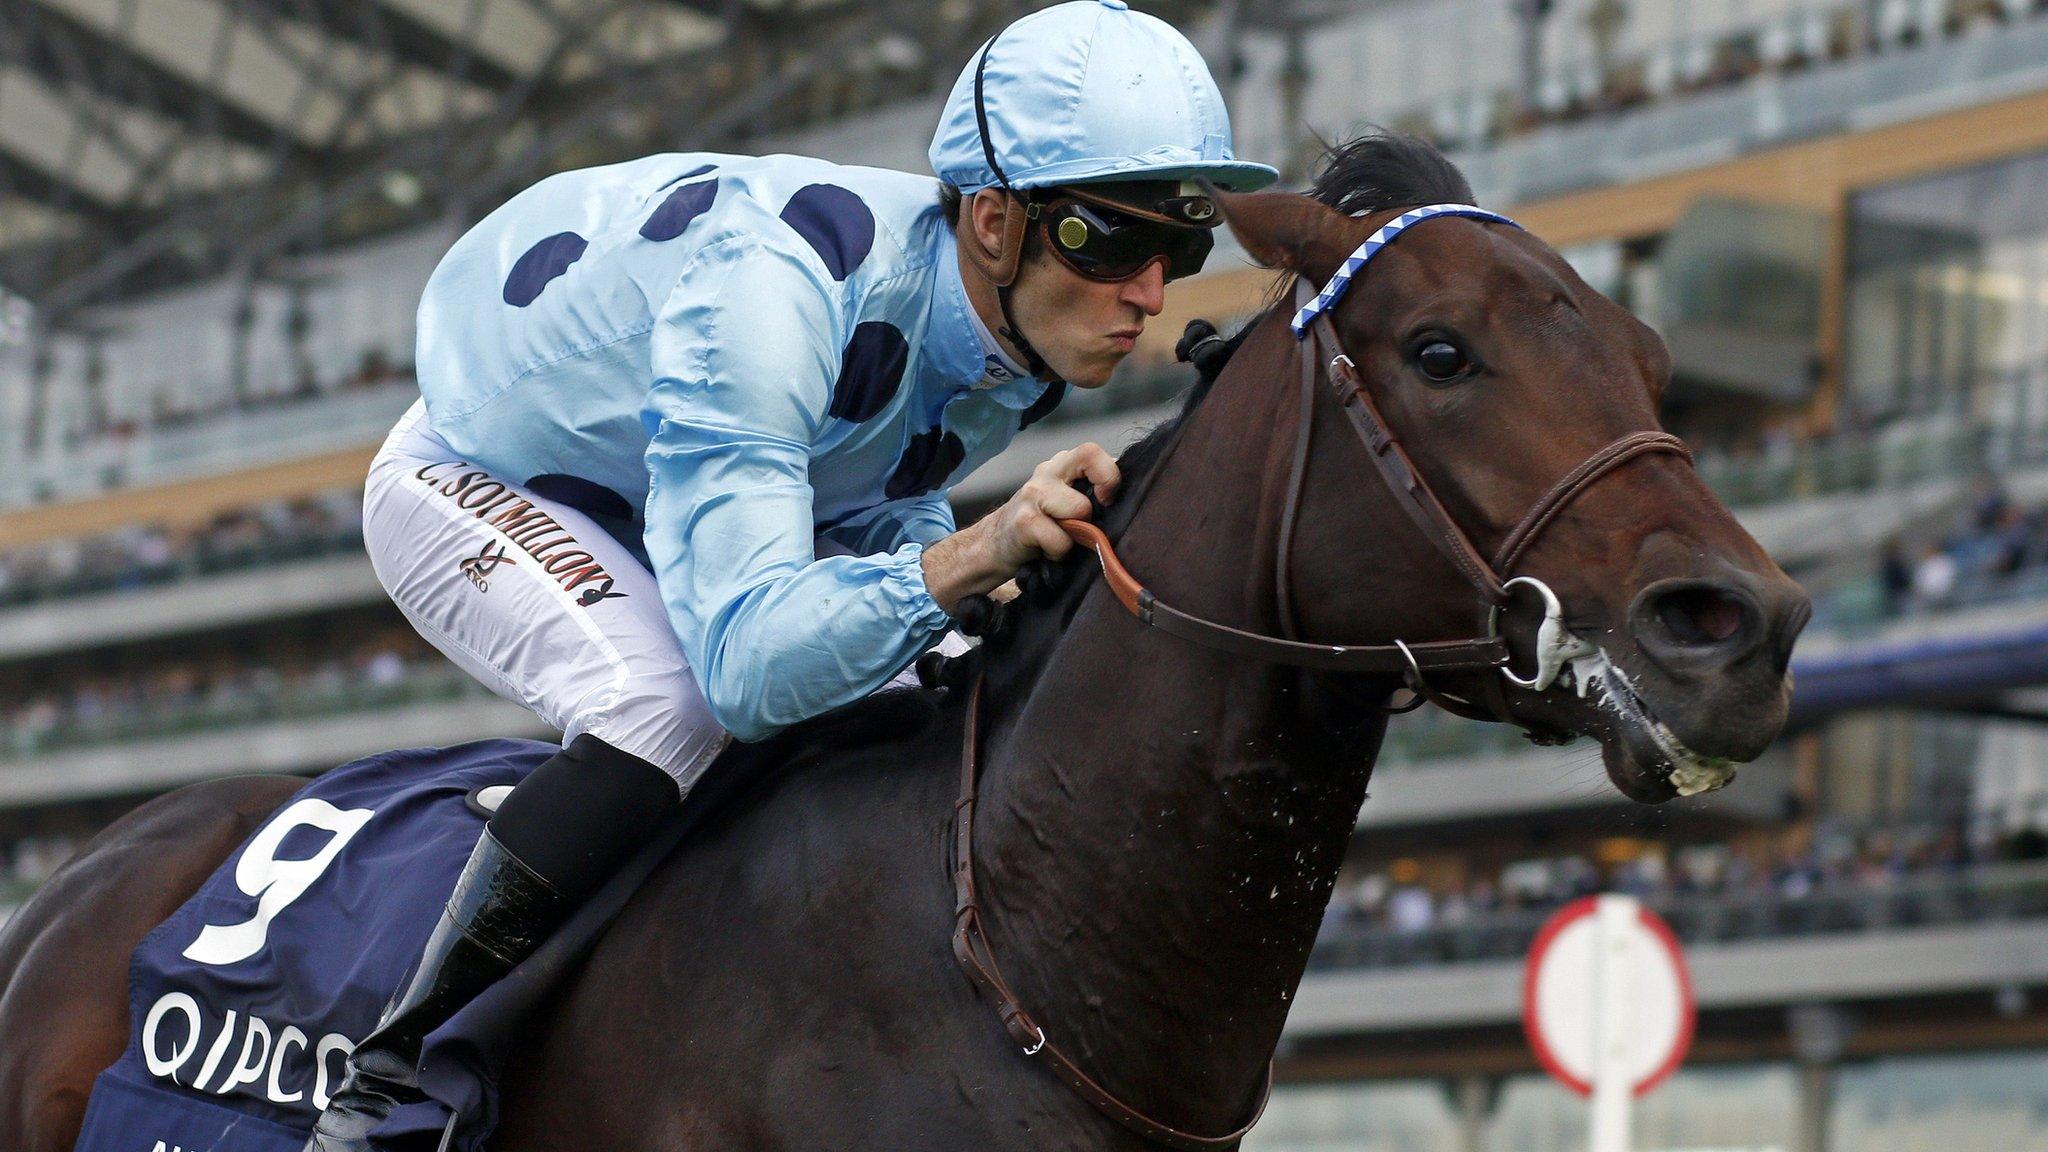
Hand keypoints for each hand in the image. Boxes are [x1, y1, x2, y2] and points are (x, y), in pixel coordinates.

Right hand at [979, 443, 1120, 570]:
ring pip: (1080, 508)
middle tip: (1087, 522)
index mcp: (1063, 464)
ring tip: (1063, 538)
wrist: (994, 545)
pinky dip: (1059, 553)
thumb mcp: (1067, 501)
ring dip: (1077, 533)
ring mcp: (1033, 493)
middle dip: (1099, 495)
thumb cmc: (1042, 526)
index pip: (1094, 451)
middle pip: (1089, 456)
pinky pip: (1060, 540)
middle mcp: (1048, 471)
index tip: (1108, 501)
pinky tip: (1047, 551)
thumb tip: (1131, 501)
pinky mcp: (1024, 521)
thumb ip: (1092, 493)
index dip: (1109, 475)